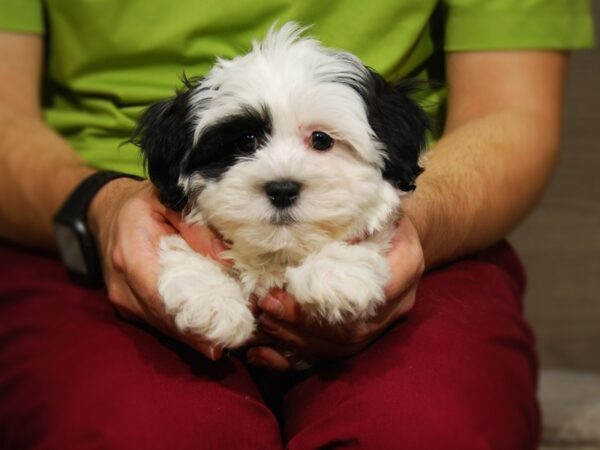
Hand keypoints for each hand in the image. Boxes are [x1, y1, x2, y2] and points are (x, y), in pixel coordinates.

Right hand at [89, 177, 227, 359]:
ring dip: (195, 335)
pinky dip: (184, 329)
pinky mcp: (128, 307)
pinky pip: (159, 322)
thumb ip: (196, 227)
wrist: (105, 212)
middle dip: (201, 331)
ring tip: (231, 338)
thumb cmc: (140, 205)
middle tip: (238, 336)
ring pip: (163, 326)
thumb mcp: (168, 201)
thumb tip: (226, 258)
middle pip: (165, 318)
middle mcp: (123, 285)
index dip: (193, 316)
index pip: (162, 296)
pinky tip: (210, 335)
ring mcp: (123, 300)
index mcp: (131, 255)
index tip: (224, 326)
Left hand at [246, 215, 423, 369]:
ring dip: (297, 340)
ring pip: (339, 349)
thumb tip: (324, 227)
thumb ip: (360, 216)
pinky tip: (263, 355)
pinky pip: (328, 356)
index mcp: (406, 266)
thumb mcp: (380, 205)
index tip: (293, 286)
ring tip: (264, 323)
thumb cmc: (383, 216)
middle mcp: (396, 305)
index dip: (334, 297)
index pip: (374, 293)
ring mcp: (380, 326)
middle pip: (353, 331)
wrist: (399, 237)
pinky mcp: (360, 336)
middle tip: (268, 306)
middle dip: (306, 324)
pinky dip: (294, 358)